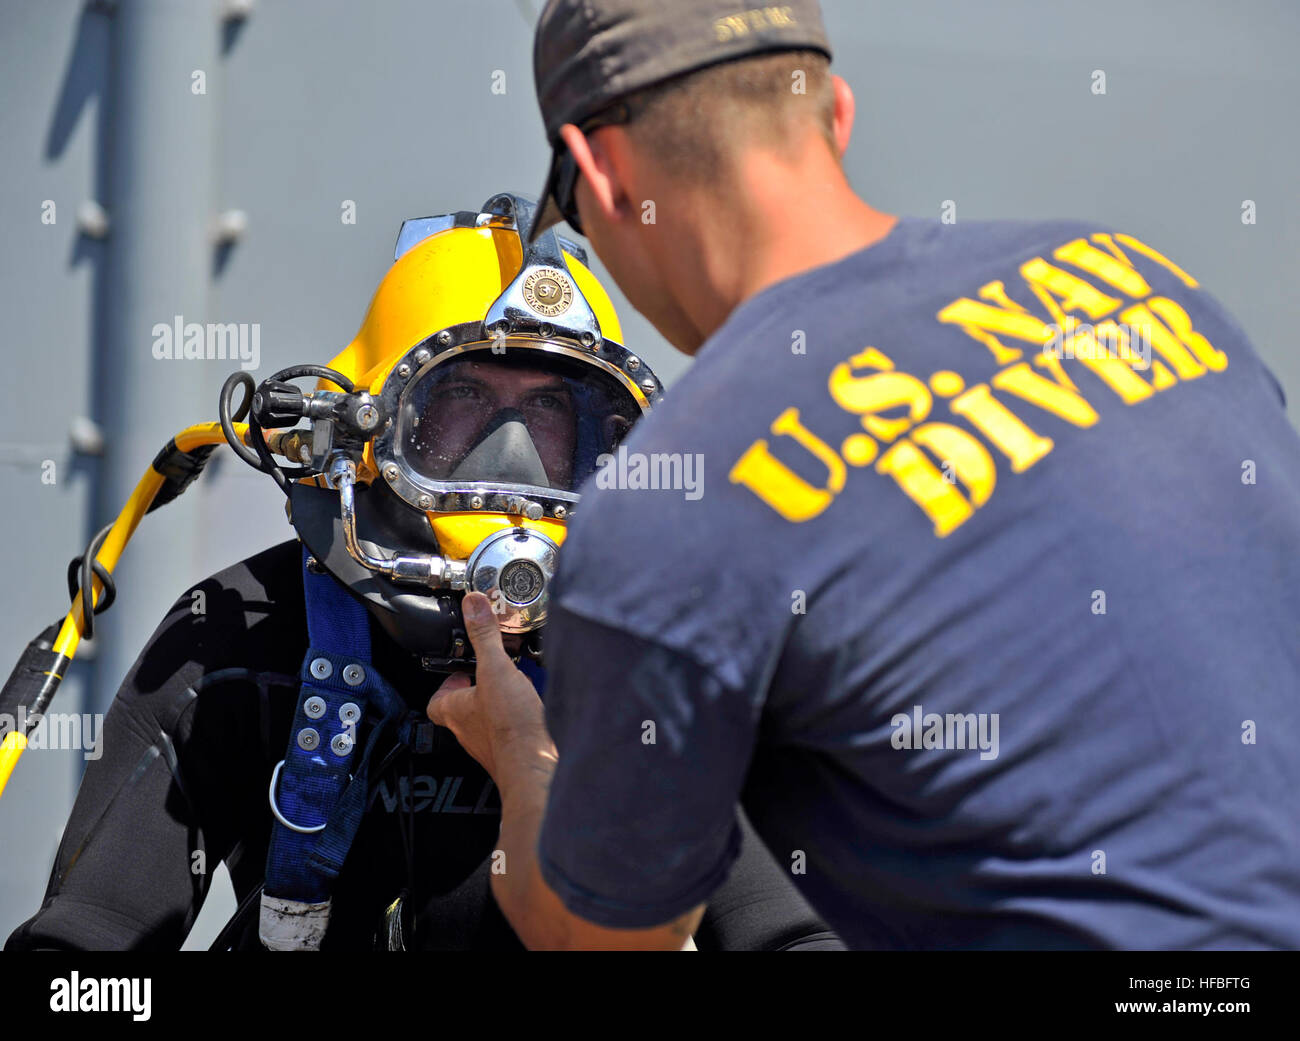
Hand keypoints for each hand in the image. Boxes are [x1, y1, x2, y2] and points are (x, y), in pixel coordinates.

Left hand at [426, 592, 554, 783]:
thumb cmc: (510, 727)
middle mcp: (468, 730)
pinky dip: (517, 716)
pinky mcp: (514, 749)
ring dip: (497, 702)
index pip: (436, 699)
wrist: (536, 765)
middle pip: (462, 707)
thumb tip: (473, 604)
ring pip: (487, 719)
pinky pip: (510, 729)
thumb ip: (484, 636)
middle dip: (476, 688)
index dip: (446, 683)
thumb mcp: (495, 669)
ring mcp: (491, 743)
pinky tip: (532, 707)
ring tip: (513, 685)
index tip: (459, 668)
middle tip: (490, 671)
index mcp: (454, 710)